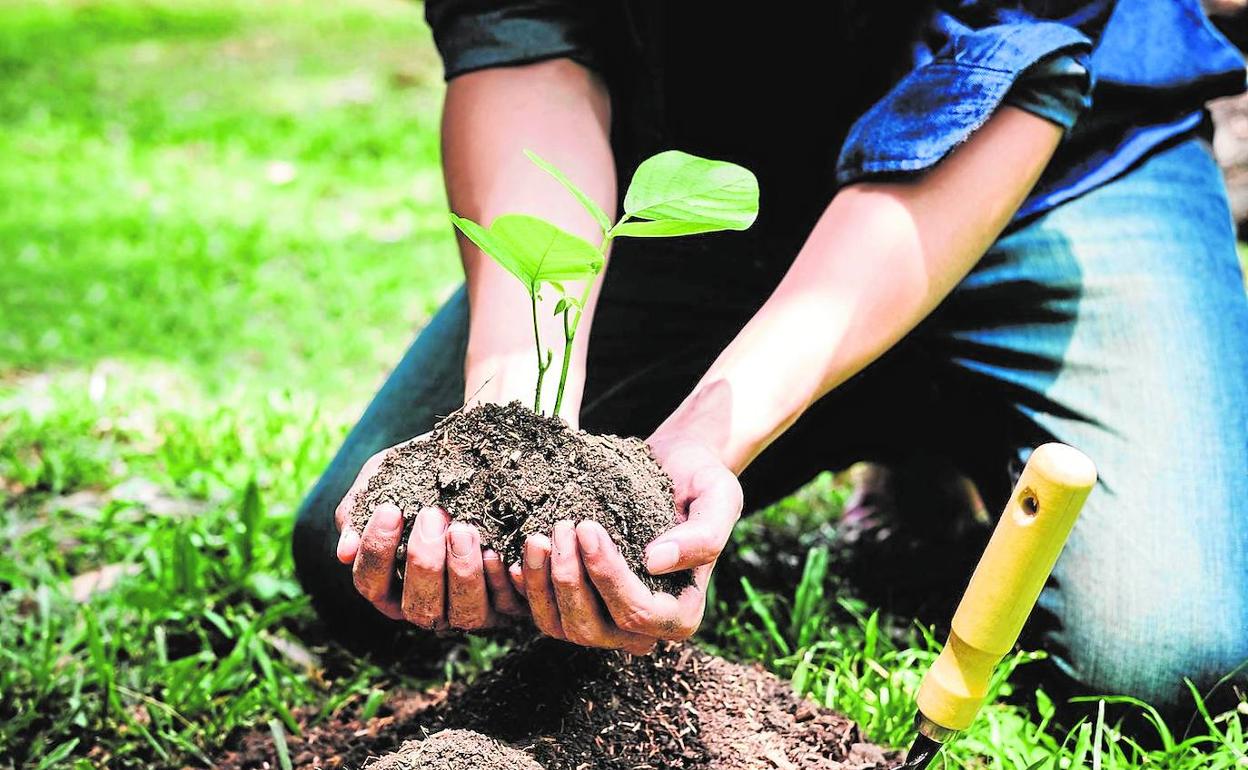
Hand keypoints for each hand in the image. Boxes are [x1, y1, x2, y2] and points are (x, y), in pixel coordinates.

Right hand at [334, 433, 526, 630]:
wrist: (483, 455)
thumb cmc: (424, 470)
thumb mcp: (387, 477)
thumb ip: (360, 510)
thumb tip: (345, 552)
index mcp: (391, 584)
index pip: (371, 583)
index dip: (377, 552)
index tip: (390, 509)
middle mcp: (427, 604)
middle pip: (417, 606)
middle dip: (424, 561)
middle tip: (433, 514)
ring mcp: (467, 609)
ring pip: (463, 614)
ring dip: (463, 572)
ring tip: (464, 529)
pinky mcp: (507, 604)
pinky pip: (505, 604)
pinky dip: (501, 580)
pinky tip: (497, 549)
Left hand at [511, 426, 742, 651]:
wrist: (674, 465)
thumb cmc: (701, 479)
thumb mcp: (719, 497)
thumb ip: (703, 535)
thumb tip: (656, 562)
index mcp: (681, 613)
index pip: (637, 614)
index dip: (607, 577)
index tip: (588, 527)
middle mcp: (643, 627)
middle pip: (593, 629)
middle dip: (570, 580)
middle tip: (560, 527)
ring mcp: (606, 619)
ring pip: (561, 627)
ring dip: (542, 585)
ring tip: (537, 536)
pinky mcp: (579, 601)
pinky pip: (544, 612)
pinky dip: (525, 589)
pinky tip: (515, 556)